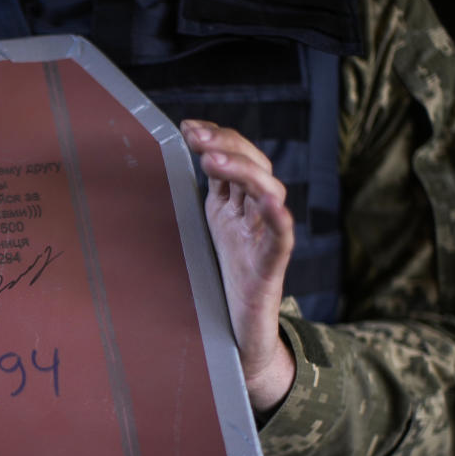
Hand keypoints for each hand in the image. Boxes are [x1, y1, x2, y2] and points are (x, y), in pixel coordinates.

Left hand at [180, 120, 295, 412]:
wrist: (239, 329)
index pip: (236, 158)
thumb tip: (173, 156)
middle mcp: (255, 215)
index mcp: (237, 204)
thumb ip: (203, 194)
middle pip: (255, 167)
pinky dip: (278, 220)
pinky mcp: (270, 267)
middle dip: (227, 146)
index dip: (217, 138)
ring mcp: (265, 239)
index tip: (188, 126)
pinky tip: (270, 204)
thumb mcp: (209, 226)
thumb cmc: (224, 276)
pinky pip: (281, 239)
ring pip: (270, 194)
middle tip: (197, 138)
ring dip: (243, 172)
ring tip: (213, 161)